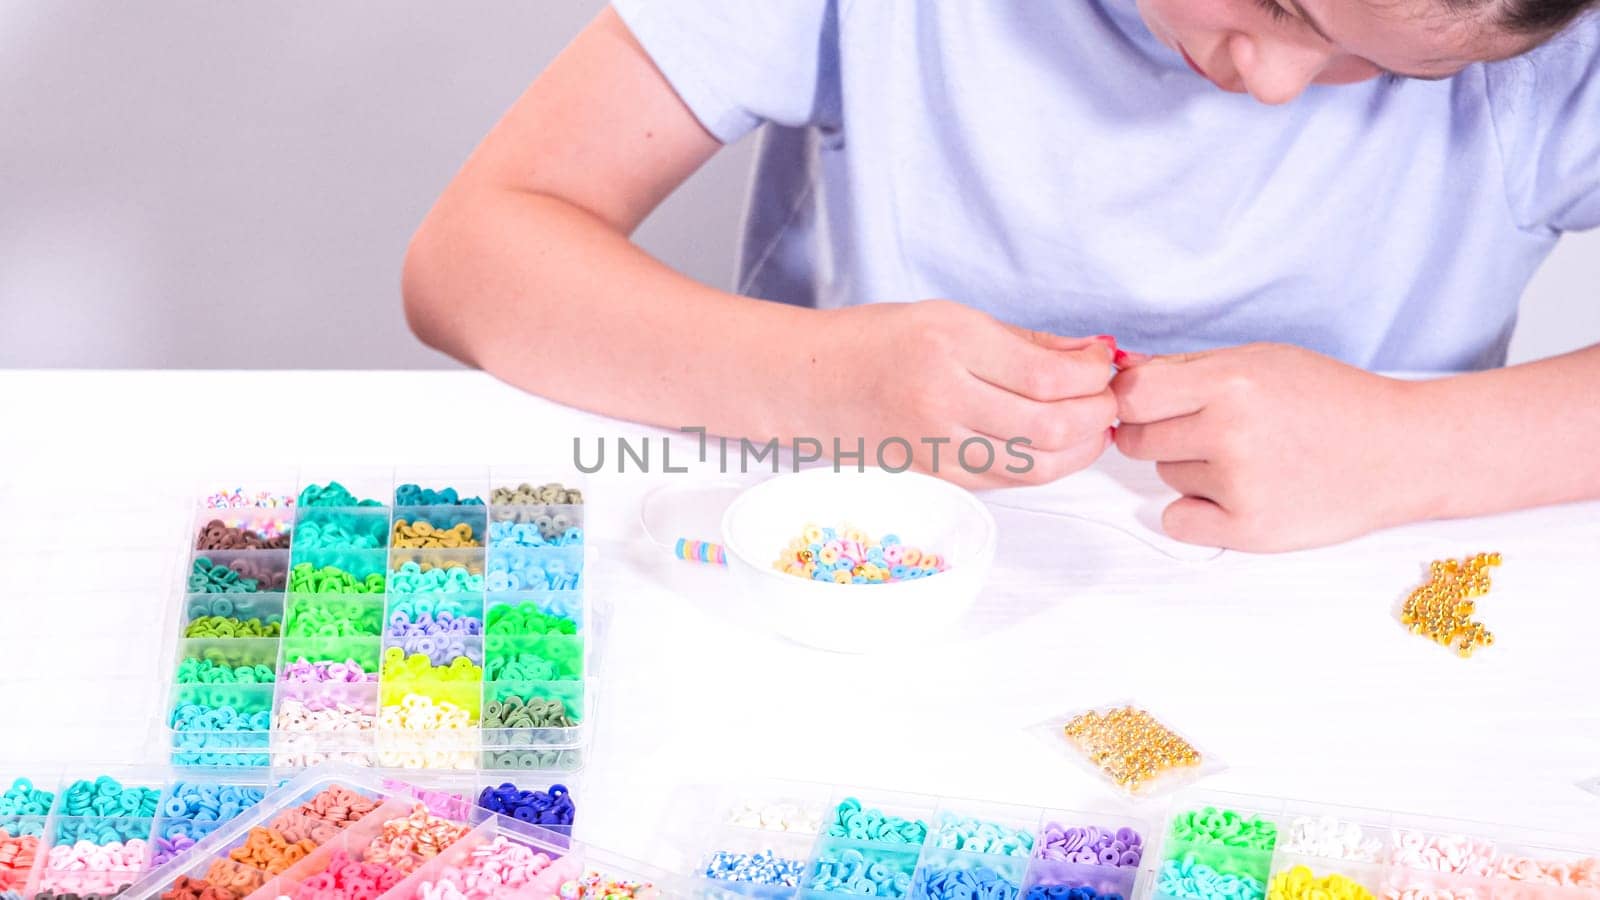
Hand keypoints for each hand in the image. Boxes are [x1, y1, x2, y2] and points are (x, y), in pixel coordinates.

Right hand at [807, 300, 1116, 487]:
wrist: (809, 383)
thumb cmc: (878, 341)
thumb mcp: (951, 317)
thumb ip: (1026, 341)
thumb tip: (1095, 353)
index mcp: (947, 344)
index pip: (1047, 375)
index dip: (1093, 375)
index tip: (1105, 363)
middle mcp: (940, 398)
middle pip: (1049, 426)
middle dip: (1097, 414)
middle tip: (1110, 398)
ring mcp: (935, 446)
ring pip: (1036, 465)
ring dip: (1080, 448)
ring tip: (1093, 425)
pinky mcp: (934, 476)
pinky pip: (1007, 480)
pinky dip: (1045, 466)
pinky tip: (1056, 446)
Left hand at [1112, 343, 1422, 550]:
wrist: (1400, 451)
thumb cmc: (1329, 399)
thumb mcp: (1261, 360)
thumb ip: (1186, 367)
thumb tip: (1118, 372)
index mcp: (1231, 383)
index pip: (1132, 396)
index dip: (1130, 400)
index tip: (1147, 404)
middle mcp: (1231, 433)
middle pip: (1138, 440)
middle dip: (1161, 434)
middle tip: (1209, 431)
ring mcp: (1239, 485)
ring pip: (1165, 477)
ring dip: (1191, 469)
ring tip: (1249, 458)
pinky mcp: (1249, 530)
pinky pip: (1176, 520)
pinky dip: (1196, 511)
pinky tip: (1236, 495)